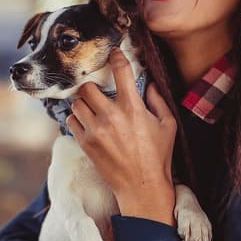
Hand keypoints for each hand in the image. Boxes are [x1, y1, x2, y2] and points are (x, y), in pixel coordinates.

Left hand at [66, 49, 177, 224]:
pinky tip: (88, 122)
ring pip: (77, 103)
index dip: (116, 57)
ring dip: (84, 102)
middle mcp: (111, 116)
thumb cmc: (158, 157)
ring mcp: (95, 130)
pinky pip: (72, 121)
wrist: (141, 186)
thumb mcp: (168, 126)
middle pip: (89, 87)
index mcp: (133, 108)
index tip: (113, 53)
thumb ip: (159, 101)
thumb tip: (150, 84)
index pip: (120, 71)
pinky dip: (78, 118)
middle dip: (93, 86)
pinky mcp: (85, 143)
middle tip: (99, 91)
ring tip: (93, 108)